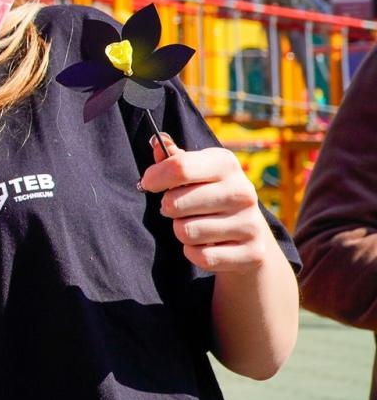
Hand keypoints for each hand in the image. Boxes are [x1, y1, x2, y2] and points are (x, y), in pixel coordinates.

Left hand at [140, 135, 274, 272]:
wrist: (250, 234)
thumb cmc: (210, 194)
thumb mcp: (197, 172)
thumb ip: (174, 159)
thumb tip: (158, 142)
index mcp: (226, 164)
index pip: (179, 167)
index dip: (155, 177)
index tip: (148, 184)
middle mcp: (243, 192)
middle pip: (176, 203)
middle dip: (168, 208)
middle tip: (176, 209)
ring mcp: (251, 224)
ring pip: (186, 231)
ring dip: (181, 231)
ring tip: (194, 225)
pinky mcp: (252, 253)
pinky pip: (201, 256)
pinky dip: (193, 253)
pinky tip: (205, 244)